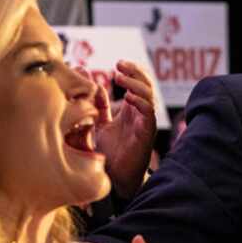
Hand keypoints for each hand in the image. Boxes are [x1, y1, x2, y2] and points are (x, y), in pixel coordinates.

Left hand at [93, 60, 157, 199]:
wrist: (113, 178)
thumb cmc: (108, 153)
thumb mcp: (99, 123)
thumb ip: (98, 105)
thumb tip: (92, 83)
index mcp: (131, 109)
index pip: (138, 83)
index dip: (131, 71)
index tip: (116, 64)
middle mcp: (140, 114)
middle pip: (146, 85)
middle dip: (135, 72)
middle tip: (119, 65)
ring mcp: (144, 123)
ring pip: (149, 95)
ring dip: (136, 84)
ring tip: (120, 78)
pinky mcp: (146, 134)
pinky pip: (149, 112)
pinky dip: (140, 101)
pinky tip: (127, 97)